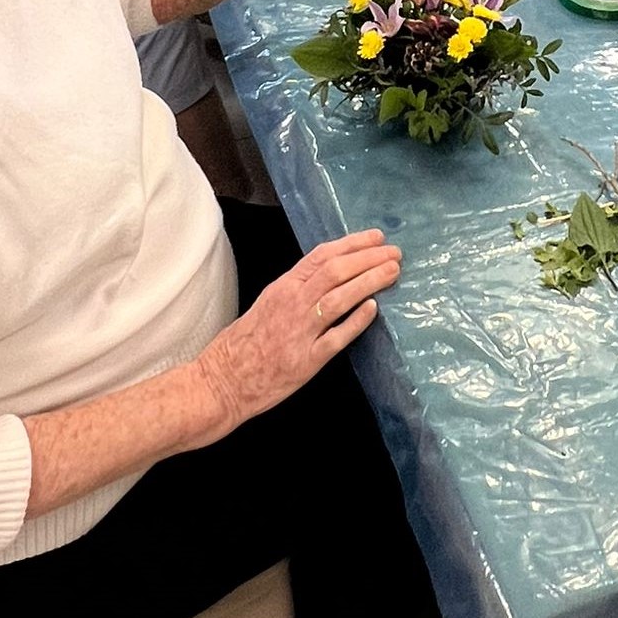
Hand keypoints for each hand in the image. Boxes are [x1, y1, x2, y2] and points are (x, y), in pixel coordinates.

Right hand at [194, 230, 400, 427]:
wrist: (223, 380)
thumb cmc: (245, 342)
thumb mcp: (269, 301)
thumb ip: (298, 287)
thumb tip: (333, 272)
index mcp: (284, 287)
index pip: (323, 255)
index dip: (353, 243)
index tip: (377, 237)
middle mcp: (292, 303)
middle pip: (336, 271)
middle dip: (369, 258)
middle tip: (394, 253)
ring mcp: (300, 332)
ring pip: (339, 298)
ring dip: (369, 282)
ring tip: (392, 272)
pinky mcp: (306, 360)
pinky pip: (336, 337)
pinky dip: (356, 321)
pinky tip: (373, 309)